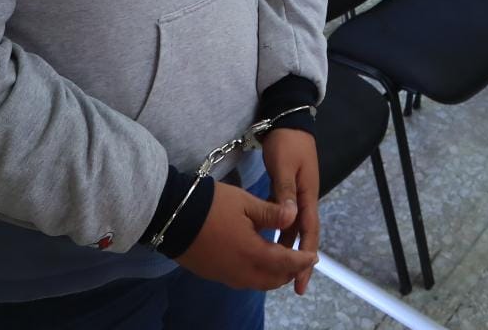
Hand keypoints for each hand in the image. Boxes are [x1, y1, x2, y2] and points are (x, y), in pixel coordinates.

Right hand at [175, 181, 316, 290]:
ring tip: (281, 261)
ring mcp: (226, 276)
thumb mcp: (245, 203)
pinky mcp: (214, 274)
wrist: (173, 217)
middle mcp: (242, 272)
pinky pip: (243, 281)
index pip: (286, 263)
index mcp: (253, 254)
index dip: (302, 260)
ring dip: (274, 275)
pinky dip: (258, 274)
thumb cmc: (211, 206)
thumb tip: (295, 215)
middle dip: (290, 271)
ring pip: (258, 283)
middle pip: (273, 280)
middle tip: (299, 259)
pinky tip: (257, 260)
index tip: (314, 257)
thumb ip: (272, 213)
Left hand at [262, 128, 320, 294]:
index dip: (305, 258)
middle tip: (294, 285)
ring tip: (277, 268)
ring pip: (294, 227)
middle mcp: (305, 198)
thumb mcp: (284, 166)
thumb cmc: (287, 142)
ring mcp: (298, 193)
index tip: (301, 281)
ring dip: (287, 247)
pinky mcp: (288, 189)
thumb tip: (290, 219)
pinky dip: (280, 231)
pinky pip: (286, 217)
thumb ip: (285, 192)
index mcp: (307, 195)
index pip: (308, 233)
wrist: (289, 119)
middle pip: (303, 235)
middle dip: (299, 260)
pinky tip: (268, 240)